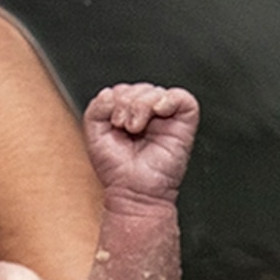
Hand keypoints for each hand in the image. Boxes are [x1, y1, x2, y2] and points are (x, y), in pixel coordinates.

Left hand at [83, 83, 198, 204]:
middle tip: (123, 127)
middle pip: (139, 88)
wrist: (133, 192)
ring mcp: (167, 119)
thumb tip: (111, 93)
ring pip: (156, 91)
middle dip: (126, 103)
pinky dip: (168, 100)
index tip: (113, 123)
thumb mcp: (95, 134)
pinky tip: (158, 113)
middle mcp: (149, 115)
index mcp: (130, 115)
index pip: (124, 89)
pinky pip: (183, 98)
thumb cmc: (118, 170)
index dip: (115, 100)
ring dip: (140, 105)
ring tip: (135, 127)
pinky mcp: (184, 124)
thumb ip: (96, 107)